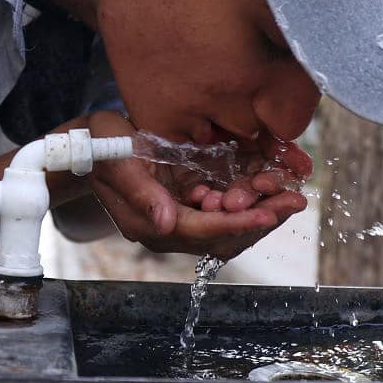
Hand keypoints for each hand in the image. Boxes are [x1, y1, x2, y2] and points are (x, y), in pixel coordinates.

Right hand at [83, 112, 309, 260]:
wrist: (87, 145)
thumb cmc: (97, 146)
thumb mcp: (113, 158)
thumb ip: (139, 191)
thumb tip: (166, 224)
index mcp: (150, 223)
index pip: (201, 231)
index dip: (237, 222)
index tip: (268, 212)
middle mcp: (168, 228)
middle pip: (223, 237)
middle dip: (261, 220)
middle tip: (295, 201)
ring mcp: (179, 218)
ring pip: (229, 228)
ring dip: (261, 213)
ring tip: (291, 194)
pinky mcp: (188, 204)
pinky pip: (226, 211)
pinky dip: (250, 202)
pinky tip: (270, 185)